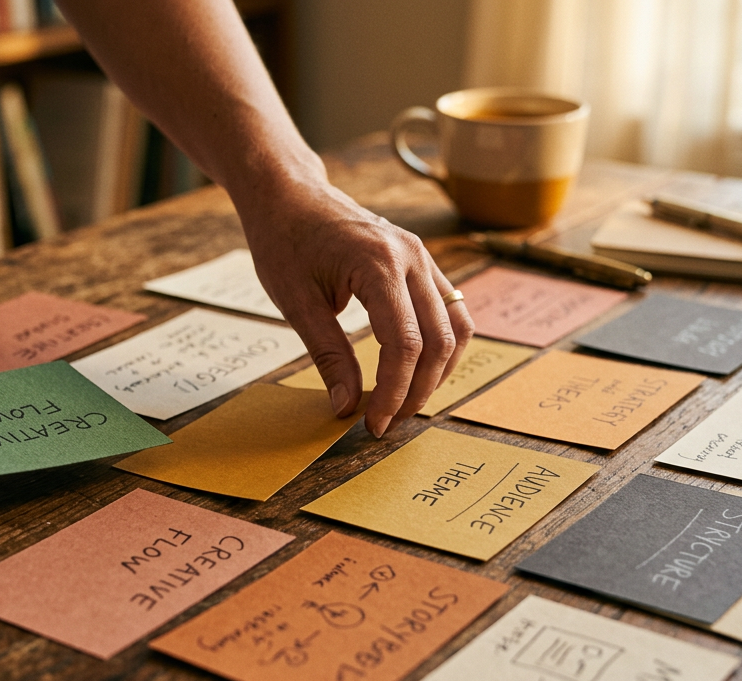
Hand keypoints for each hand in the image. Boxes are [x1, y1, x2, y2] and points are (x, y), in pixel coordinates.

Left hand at [242, 178, 473, 436]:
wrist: (289, 195)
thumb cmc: (285, 242)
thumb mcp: (296, 303)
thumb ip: (328, 356)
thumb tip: (346, 407)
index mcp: (378, 264)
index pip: (404, 344)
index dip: (394, 391)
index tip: (373, 424)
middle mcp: (411, 258)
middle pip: (439, 340)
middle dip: (418, 391)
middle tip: (387, 422)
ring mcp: (423, 257)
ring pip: (456, 328)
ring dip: (438, 372)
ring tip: (405, 402)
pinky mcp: (422, 262)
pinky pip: (450, 310)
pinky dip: (441, 346)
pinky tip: (417, 370)